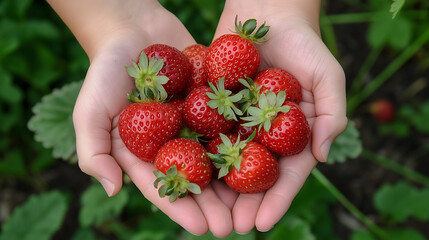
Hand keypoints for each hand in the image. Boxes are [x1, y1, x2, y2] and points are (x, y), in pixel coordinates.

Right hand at [49, 0, 232, 236]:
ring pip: (217, 156)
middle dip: (214, 203)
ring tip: (255, 202)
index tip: (202, 227)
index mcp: (145, 152)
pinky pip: (229, 122)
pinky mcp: (212, 102)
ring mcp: (193, 122)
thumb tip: (112, 191)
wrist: (132, 28)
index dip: (182, 209)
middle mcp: (172, 141)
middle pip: (195, 178)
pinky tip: (266, 156)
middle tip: (234, 226)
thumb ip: (95, 151)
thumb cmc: (105, 70)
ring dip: (235, 180)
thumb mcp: (90, 112)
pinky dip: (245, 139)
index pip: (164, 186)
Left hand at [212, 0, 347, 232]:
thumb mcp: (329, 76)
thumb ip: (332, 116)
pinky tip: (184, 175)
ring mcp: (237, 122)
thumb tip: (322, 158)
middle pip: (252, 176)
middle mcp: (263, 133)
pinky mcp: (214, 107)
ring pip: (225, 162)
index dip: (275, 201)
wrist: (267, 11)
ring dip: (216, 189)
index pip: (285, 174)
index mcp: (291, 134)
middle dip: (243, 203)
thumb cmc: (304, 43)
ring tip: (207, 214)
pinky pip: (204, 133)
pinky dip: (194, 154)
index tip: (262, 224)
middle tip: (230, 227)